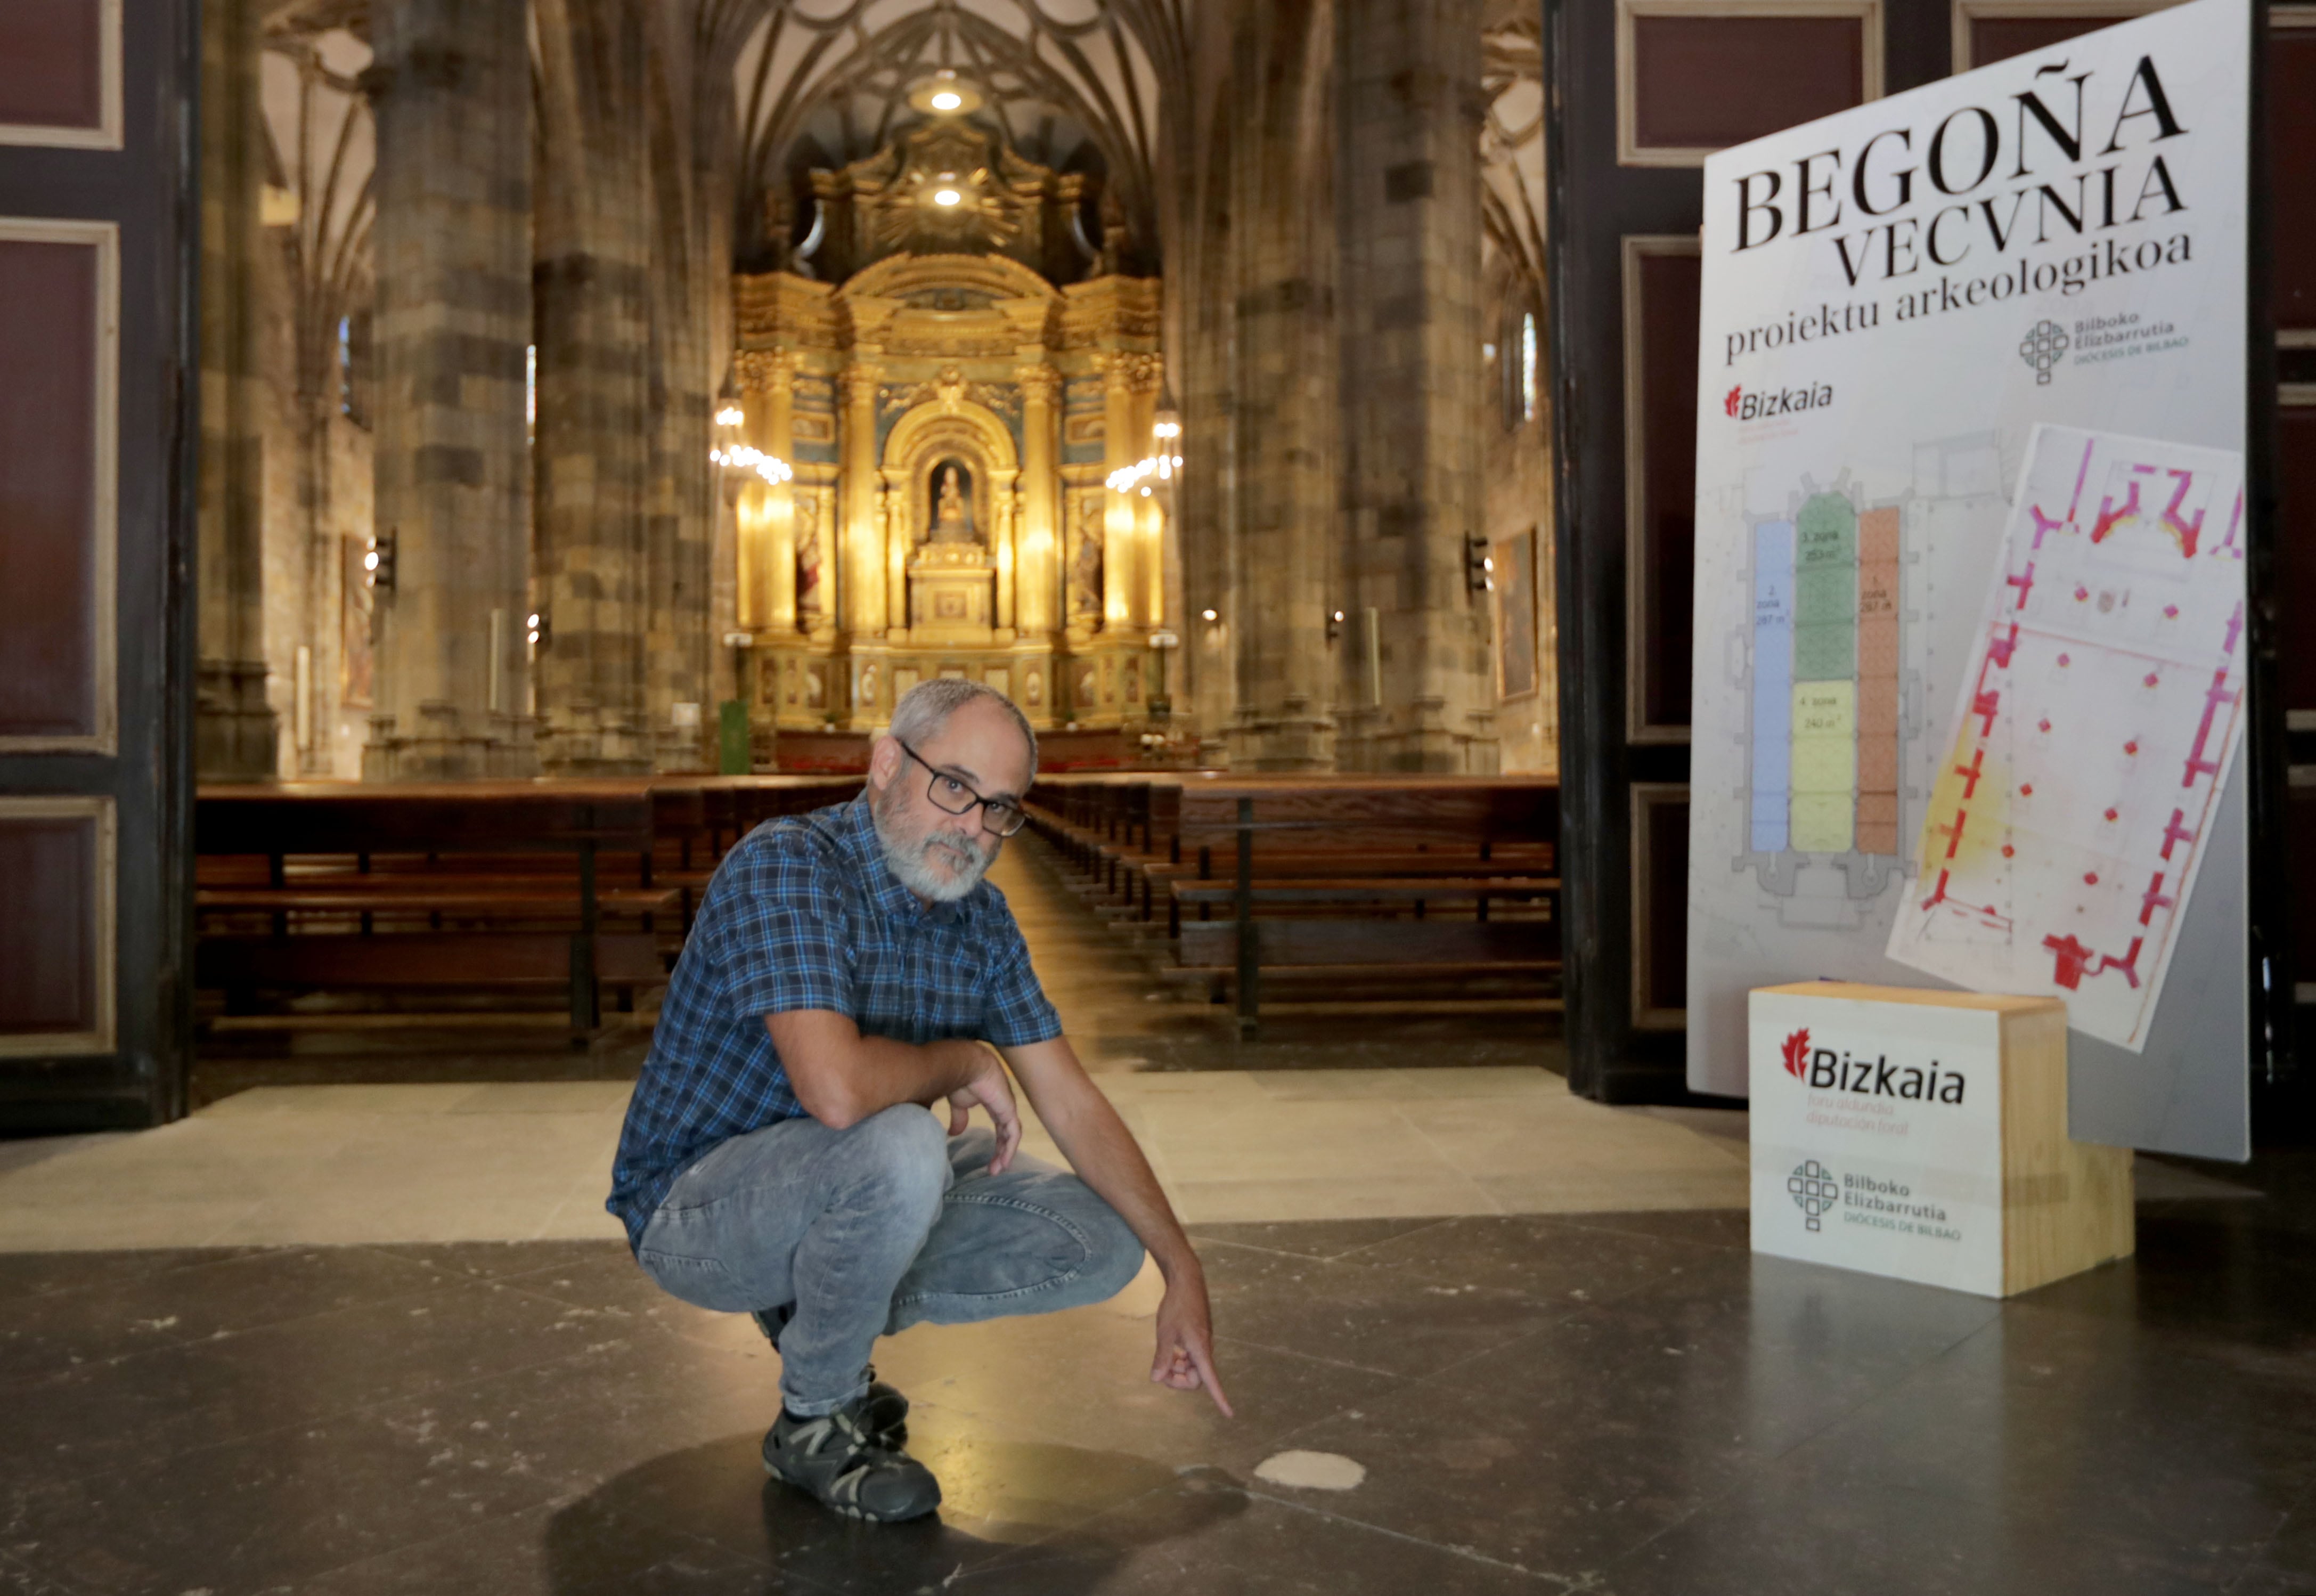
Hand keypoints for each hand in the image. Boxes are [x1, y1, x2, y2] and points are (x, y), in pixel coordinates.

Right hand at [946, 1046, 1021, 1173]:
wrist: (964, 1065)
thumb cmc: (959, 1079)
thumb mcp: (958, 1104)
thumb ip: (960, 1118)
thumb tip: (953, 1134)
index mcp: (993, 1103)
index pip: (1000, 1127)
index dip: (997, 1143)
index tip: (990, 1159)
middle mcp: (1003, 1106)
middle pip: (1006, 1133)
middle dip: (1001, 1152)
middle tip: (994, 1169)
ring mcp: (1008, 1108)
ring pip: (1011, 1135)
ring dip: (1005, 1154)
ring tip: (997, 1170)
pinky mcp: (1009, 1110)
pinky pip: (1014, 1134)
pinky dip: (1010, 1149)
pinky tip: (1004, 1161)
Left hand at [1151, 1271, 1233, 1416]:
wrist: (1187, 1281)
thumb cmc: (1176, 1306)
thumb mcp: (1165, 1332)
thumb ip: (1162, 1357)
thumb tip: (1157, 1379)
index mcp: (1200, 1350)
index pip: (1210, 1380)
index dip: (1219, 1398)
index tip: (1229, 1414)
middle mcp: (1205, 1349)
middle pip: (1196, 1378)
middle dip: (1178, 1379)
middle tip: (1161, 1371)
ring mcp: (1203, 1343)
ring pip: (1193, 1368)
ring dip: (1178, 1368)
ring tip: (1165, 1356)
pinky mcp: (1199, 1338)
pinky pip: (1192, 1358)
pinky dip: (1181, 1359)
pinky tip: (1171, 1349)